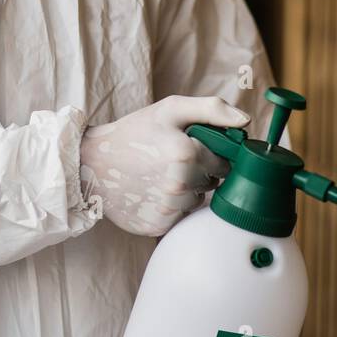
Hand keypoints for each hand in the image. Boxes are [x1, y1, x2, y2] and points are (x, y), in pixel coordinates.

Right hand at [80, 95, 248, 237]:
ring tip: (159, 176)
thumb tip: (245, 121)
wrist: (91, 163)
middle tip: (171, 161)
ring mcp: (168, 208)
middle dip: (200, 172)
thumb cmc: (133, 132)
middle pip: (212, 183)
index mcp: (187, 154)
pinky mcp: (157, 226)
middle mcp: (180, 185)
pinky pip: (180, 217)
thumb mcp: (170, 109)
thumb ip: (211, 109)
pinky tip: (152, 193)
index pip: (225, 162)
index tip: (193, 149)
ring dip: (186, 191)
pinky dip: (171, 208)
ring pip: (196, 202)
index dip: (212, 155)